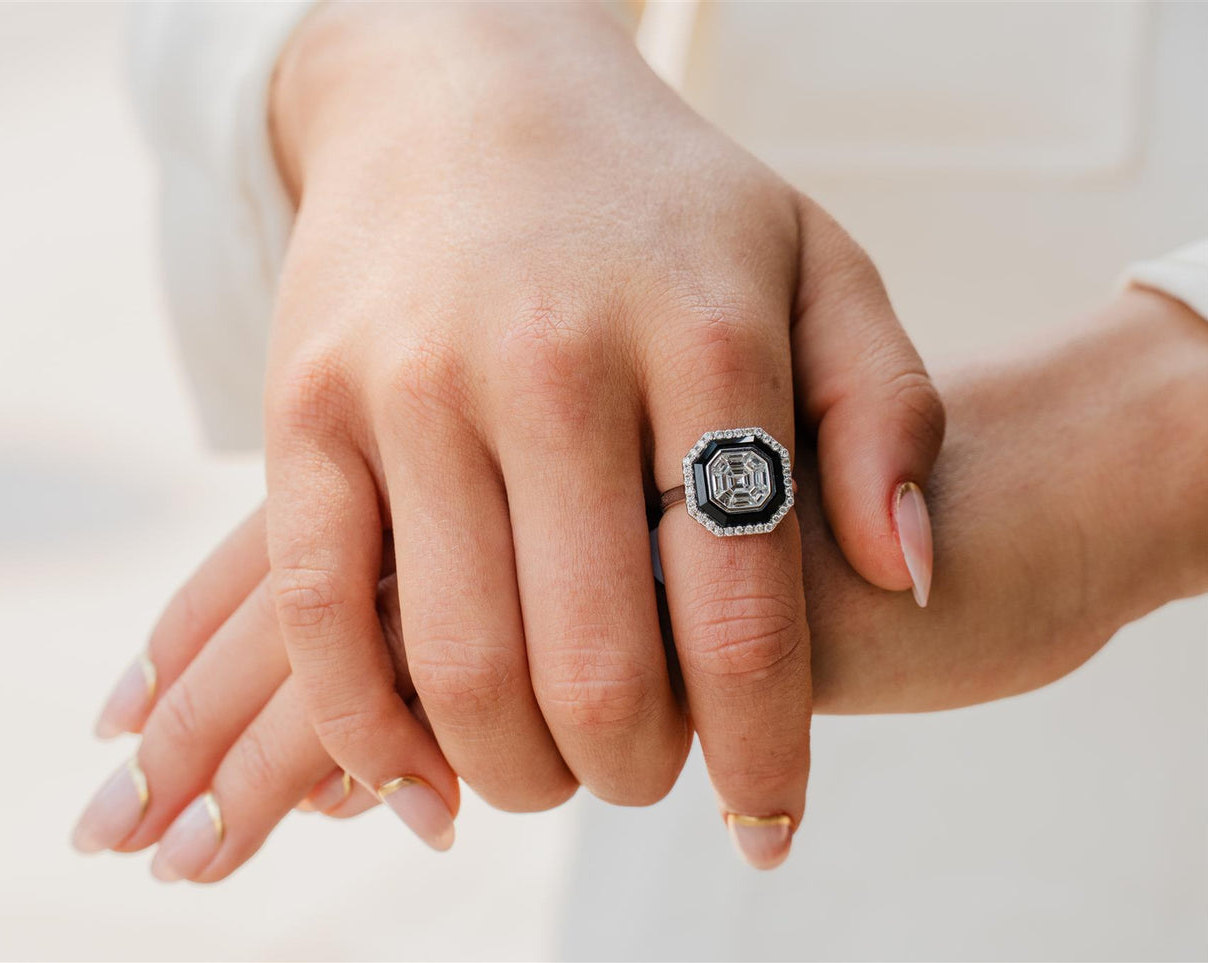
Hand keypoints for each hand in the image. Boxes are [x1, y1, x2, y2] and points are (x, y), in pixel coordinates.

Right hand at [253, 2, 941, 861]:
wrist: (462, 87)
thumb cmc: (656, 205)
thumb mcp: (813, 264)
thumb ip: (885, 415)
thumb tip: (904, 580)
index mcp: (702, 335)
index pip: (742, 614)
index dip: (761, 757)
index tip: (766, 825)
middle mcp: (551, 363)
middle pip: (593, 666)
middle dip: (631, 775)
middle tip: (643, 780)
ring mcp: (412, 385)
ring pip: (454, 663)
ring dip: (514, 775)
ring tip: (546, 776)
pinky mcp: (303, 408)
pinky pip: (316, 612)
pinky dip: (364, 729)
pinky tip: (419, 778)